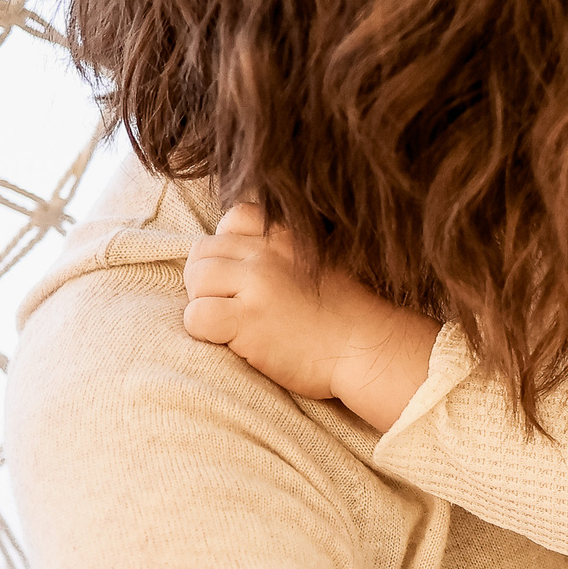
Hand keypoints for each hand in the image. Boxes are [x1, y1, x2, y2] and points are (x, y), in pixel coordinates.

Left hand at [182, 204, 438, 431]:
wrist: (371, 350)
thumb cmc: (350, 317)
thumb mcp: (324, 263)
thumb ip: (288, 254)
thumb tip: (249, 261)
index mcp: (288, 236)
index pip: (235, 218)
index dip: (229, 248)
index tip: (243, 277)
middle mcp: (269, 253)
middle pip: (205, 251)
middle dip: (207, 280)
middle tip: (230, 307)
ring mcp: (258, 284)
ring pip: (197, 280)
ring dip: (204, 303)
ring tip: (229, 324)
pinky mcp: (247, 320)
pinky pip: (196, 316)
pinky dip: (203, 331)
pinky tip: (229, 341)